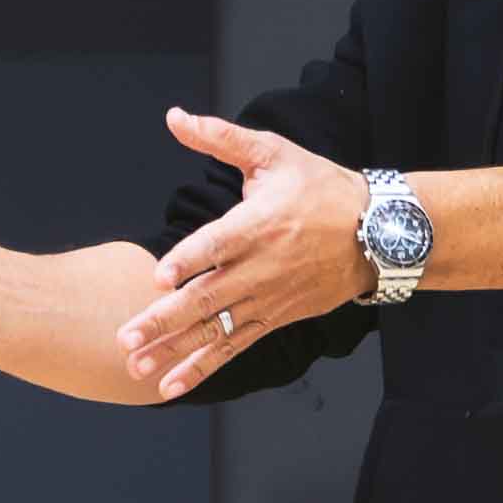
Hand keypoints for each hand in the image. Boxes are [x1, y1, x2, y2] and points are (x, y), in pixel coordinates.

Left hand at [119, 111, 371, 398]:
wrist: (376, 233)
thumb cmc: (321, 188)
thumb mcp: (274, 153)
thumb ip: (220, 138)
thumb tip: (175, 118)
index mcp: (259, 224)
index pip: (218, 245)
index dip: (189, 261)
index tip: (159, 278)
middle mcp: (262, 268)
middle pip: (207, 299)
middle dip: (163, 322)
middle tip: (126, 339)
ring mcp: (268, 299)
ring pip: (215, 331)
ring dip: (174, 352)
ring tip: (136, 367)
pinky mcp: (275, 319)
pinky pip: (234, 347)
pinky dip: (203, 368)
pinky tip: (172, 384)